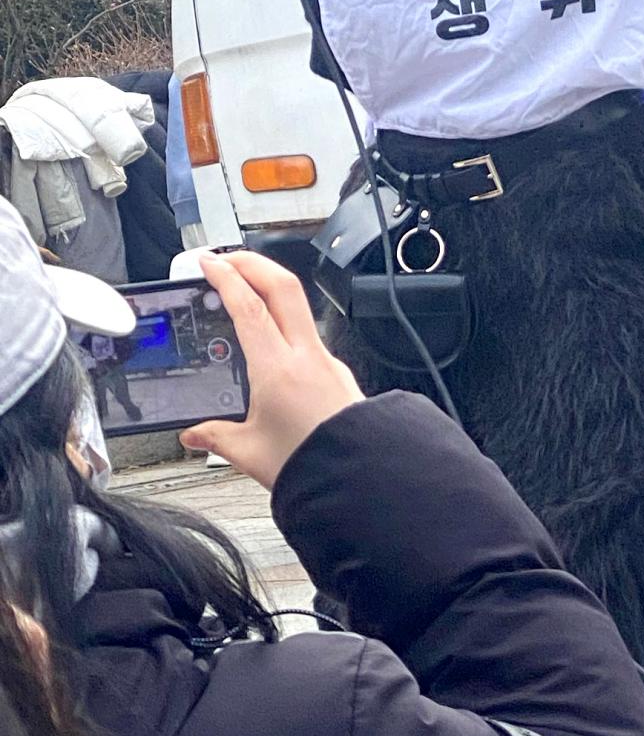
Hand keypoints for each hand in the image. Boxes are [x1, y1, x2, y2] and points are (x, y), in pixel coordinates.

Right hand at [179, 251, 362, 488]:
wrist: (358, 476)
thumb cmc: (312, 465)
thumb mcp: (248, 452)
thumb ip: (215, 436)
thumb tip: (194, 433)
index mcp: (277, 369)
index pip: (248, 306)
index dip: (226, 278)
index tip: (209, 263)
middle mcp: (306, 356)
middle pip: (283, 287)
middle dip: (253, 263)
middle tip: (227, 258)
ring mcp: (326, 360)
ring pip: (299, 306)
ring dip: (271, 288)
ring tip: (245, 288)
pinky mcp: (337, 371)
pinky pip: (308, 333)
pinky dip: (285, 320)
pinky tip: (271, 334)